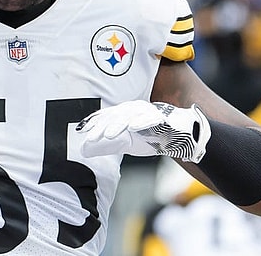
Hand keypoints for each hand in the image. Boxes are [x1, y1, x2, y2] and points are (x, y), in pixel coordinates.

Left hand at [77, 100, 210, 162]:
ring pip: (130, 116)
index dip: (92, 123)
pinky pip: (151, 118)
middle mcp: (133, 109)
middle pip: (114, 116)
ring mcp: (147, 111)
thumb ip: (106, 146)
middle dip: (101, 126)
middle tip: (90, 137)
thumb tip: (83, 150)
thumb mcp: (125, 144)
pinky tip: (133, 127)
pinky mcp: (162, 117)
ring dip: (118, 124)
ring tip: (108, 134)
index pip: (105, 117)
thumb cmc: (151, 136)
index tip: (79, 131)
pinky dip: (141, 121)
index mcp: (124, 114)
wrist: (180, 136)